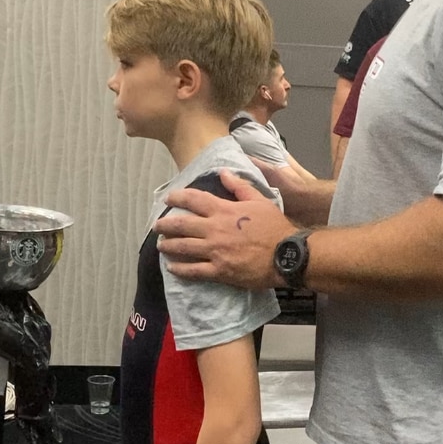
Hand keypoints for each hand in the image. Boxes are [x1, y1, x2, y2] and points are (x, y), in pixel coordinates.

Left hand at [155, 169, 294, 286]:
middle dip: (165, 225)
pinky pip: (193, 270)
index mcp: (224, 210)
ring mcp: (215, 251)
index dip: (177, 197)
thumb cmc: (274, 226)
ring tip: (161, 245)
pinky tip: (171, 267)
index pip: (194, 200)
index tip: (168, 199)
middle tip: (157, 226)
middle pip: (181, 225)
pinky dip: (179, 269)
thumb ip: (239, 186)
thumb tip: (223, 172)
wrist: (285, 255)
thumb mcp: (259, 200)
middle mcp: (214, 229)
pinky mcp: (218, 271)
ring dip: (168, 246)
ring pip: (183, 247)